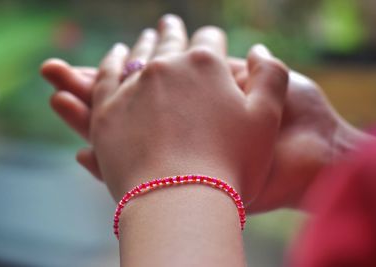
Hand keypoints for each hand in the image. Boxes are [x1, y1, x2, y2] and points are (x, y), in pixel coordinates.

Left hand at [49, 15, 288, 201]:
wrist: (180, 201)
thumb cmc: (231, 164)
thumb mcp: (267, 118)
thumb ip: (271, 76)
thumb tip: (259, 51)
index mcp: (206, 66)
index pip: (210, 41)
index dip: (213, 41)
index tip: (212, 43)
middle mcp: (167, 67)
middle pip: (171, 42)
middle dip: (174, 32)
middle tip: (170, 24)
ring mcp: (133, 87)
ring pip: (138, 55)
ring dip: (144, 43)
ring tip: (146, 36)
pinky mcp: (107, 110)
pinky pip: (105, 76)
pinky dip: (111, 62)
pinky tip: (115, 55)